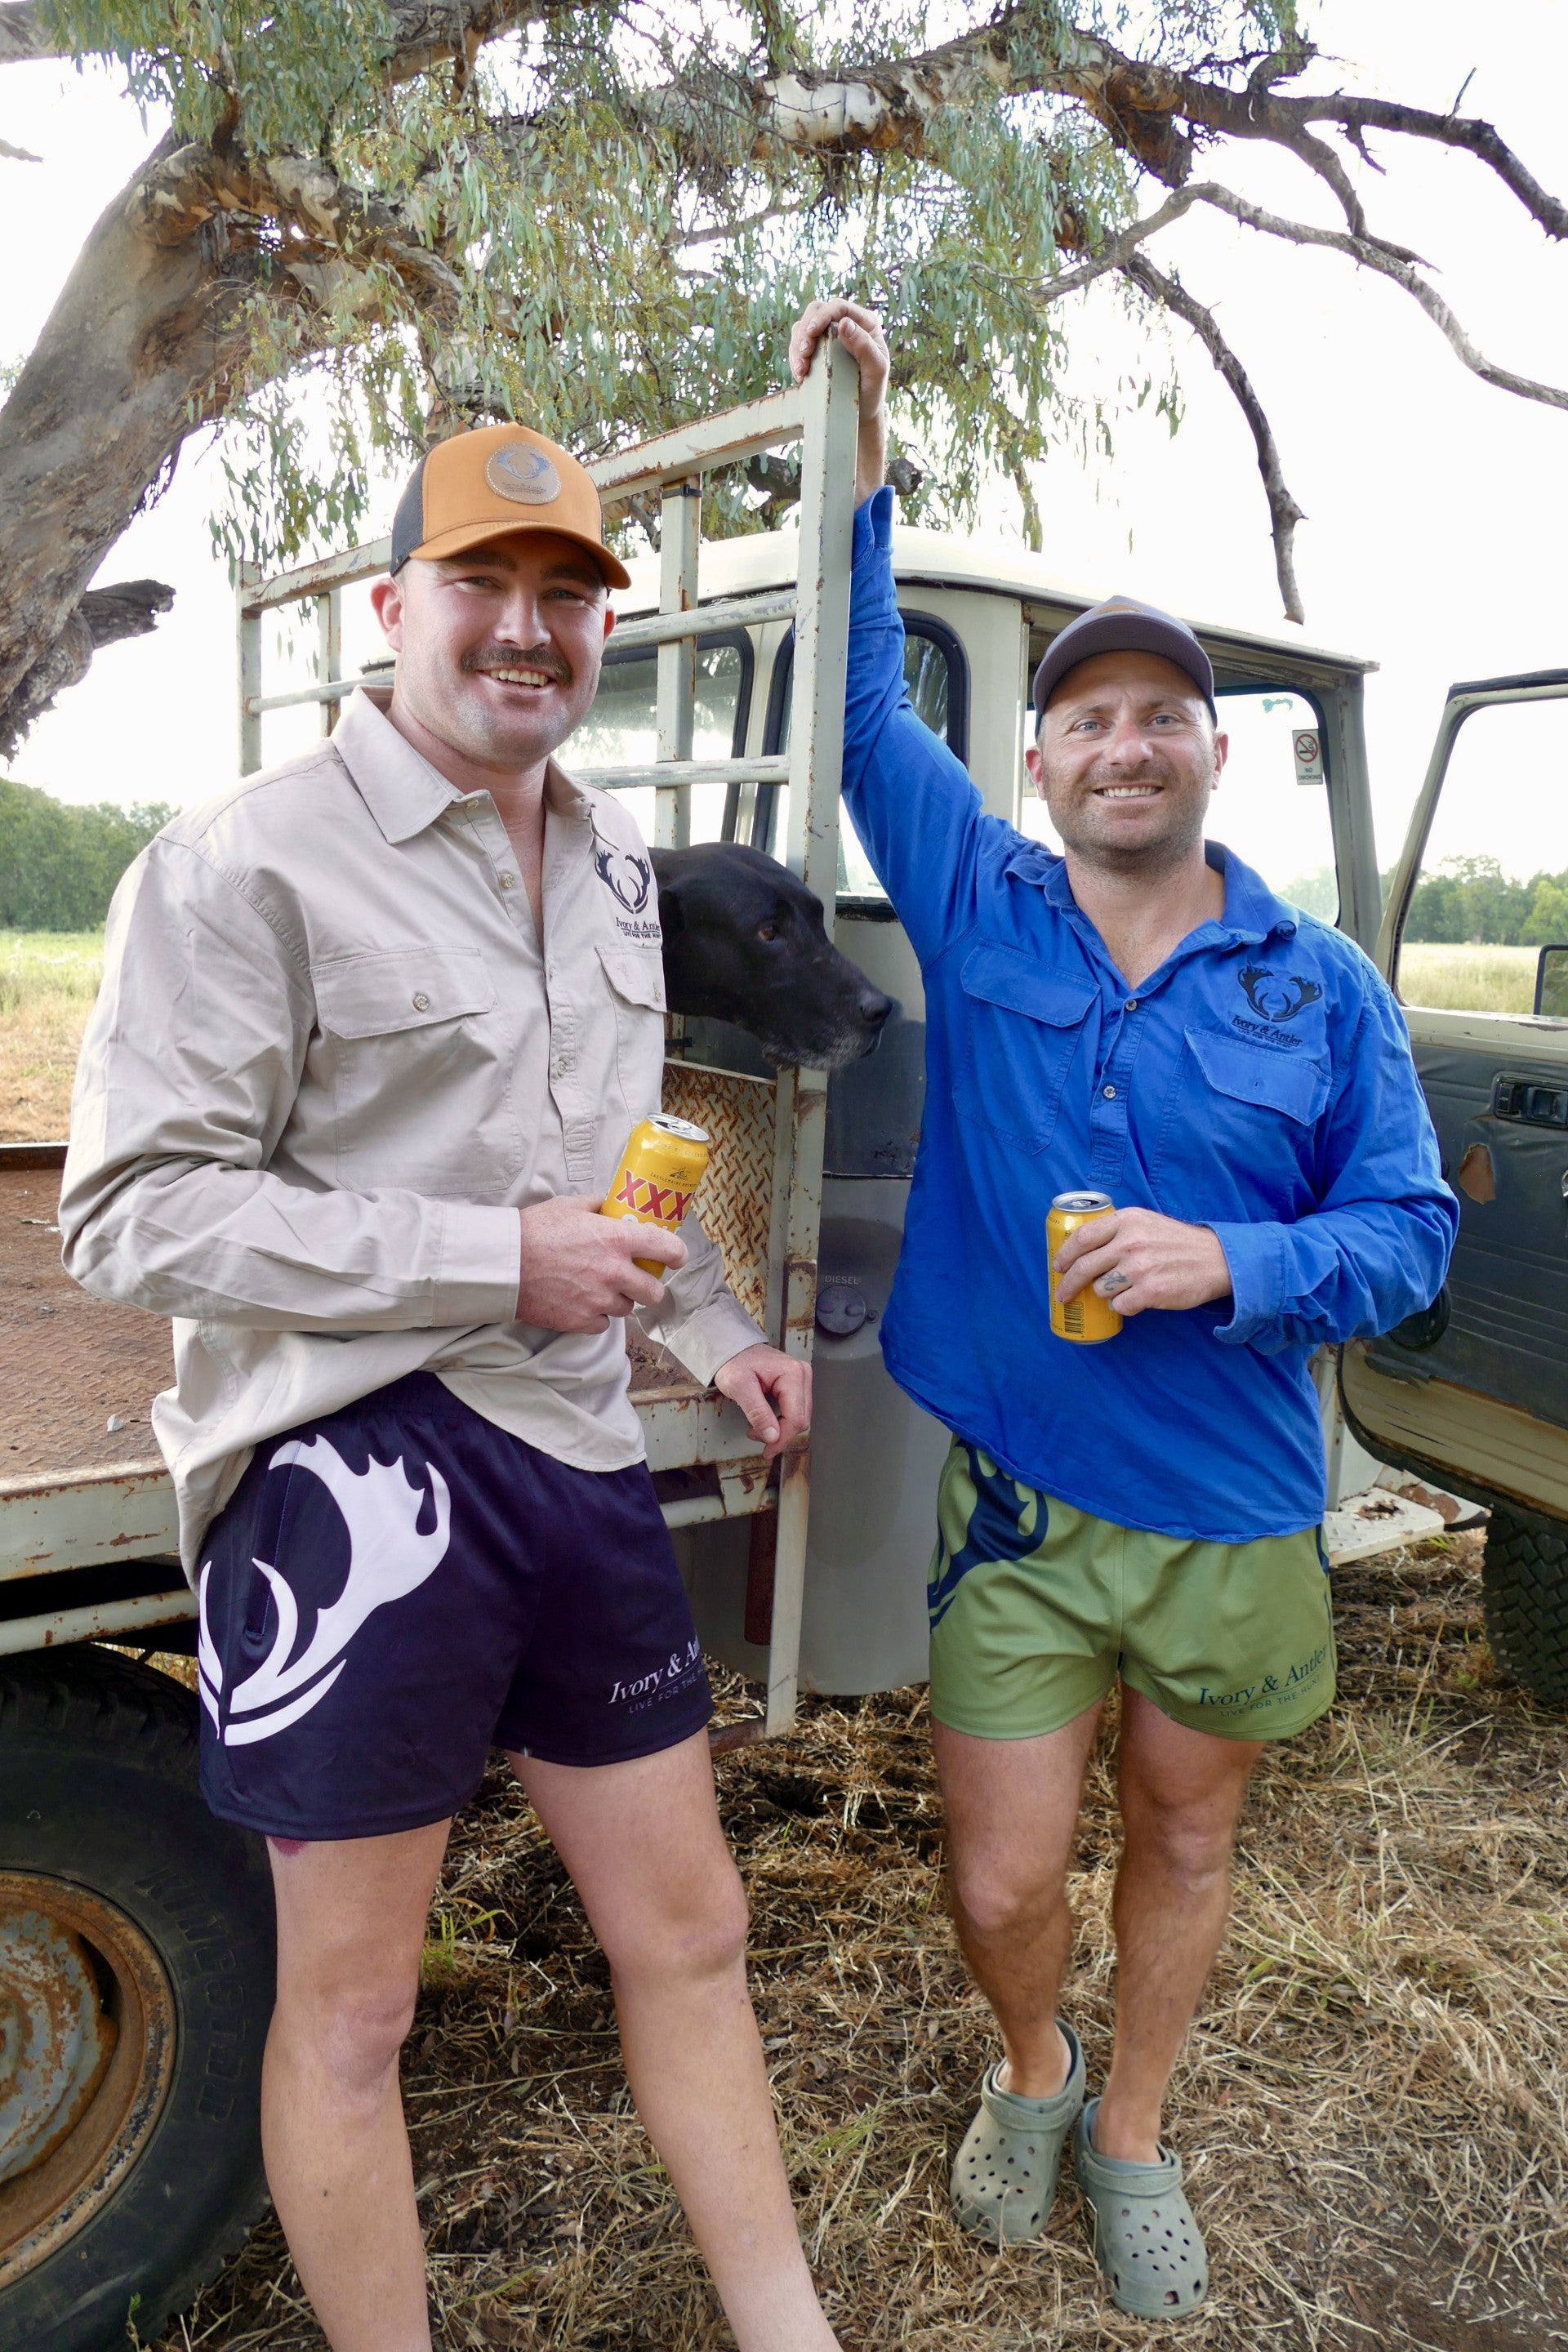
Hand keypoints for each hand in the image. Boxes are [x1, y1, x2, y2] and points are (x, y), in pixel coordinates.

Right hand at [515, 1196, 687, 1332]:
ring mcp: (599, 1300)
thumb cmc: (535, 1231)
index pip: (666, 1248)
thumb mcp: (570, 1206)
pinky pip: (603, 1325)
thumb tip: (610, 1206)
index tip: (675, 1257)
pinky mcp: (582, 1321)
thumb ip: (597, 1206)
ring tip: (598, 1289)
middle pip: (654, 1291)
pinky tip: (582, 1302)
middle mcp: (615, 1272)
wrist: (504, 1264)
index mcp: (617, 1239)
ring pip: (627, 1309)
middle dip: (648, 1286)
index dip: (677, 1254)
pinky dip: (596, 1317)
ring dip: (619, 1300)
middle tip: (636, 1280)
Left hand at [713, 1343, 811, 1461]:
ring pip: (799, 1418)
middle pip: (800, 1420)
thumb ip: (758, 1412)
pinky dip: (780, 1421)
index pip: (796, 1418)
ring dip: (779, 1429)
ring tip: (757, 1427)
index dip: (781, 1438)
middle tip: (755, 1435)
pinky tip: (765, 1421)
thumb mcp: (740, 1387)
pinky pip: (795, 1411)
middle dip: (779, 1434)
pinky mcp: (796, 1385)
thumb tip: (773, 1435)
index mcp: (792, 1374)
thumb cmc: (734, 1362)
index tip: (767, 1449)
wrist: (732, 1349)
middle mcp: (802, 1375)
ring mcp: (801, 1379)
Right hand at [788, 298, 888, 507]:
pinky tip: (800, 374)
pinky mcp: (816, 350)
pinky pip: (797, 344)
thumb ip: (864, 346)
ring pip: (803, 327)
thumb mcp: (876, 370)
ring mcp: (828, 337)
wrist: (861, 412)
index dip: (822, 315)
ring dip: (797, 345)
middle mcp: (844, 324)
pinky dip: (795, 357)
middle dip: (806, 329)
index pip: (839, 307)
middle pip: (816, 310)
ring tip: (801, 370)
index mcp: (864, 323)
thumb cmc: (873, 390)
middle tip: (804, 352)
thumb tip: (844, 323)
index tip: (811, 332)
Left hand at [1051, 1207, 1232, 1318]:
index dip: (1064, 1254)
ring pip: (1101, 1289)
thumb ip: (1117, 1229)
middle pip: (1084, 1267)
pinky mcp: (1150, 1291)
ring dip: (1105, 1293)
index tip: (1058, 1266)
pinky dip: (1123, 1306)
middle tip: (1063, 1295)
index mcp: (1127, 1220)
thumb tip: (1081, 1249)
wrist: (1215, 1260)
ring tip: (1122, 1289)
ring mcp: (1139, 1268)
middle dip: (1068, 1284)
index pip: (1082, 1237)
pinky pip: (1120, 1306)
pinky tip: (1135, 1299)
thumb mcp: (1146, 1222)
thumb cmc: (1177, 1242)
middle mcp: (1130, 1242)